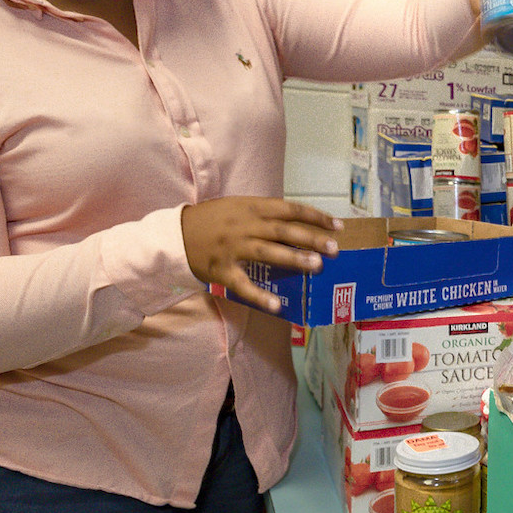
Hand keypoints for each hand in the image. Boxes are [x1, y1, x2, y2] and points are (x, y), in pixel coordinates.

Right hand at [181, 197, 342, 313]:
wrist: (175, 234)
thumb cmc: (213, 219)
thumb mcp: (239, 206)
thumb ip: (266, 213)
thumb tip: (301, 222)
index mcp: (251, 207)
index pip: (289, 209)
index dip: (315, 217)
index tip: (337, 225)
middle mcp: (244, 226)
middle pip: (283, 231)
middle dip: (311, 238)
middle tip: (334, 248)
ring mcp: (233, 248)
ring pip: (268, 252)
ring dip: (294, 259)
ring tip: (317, 265)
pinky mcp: (222, 270)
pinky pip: (243, 285)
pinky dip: (260, 296)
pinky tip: (277, 306)